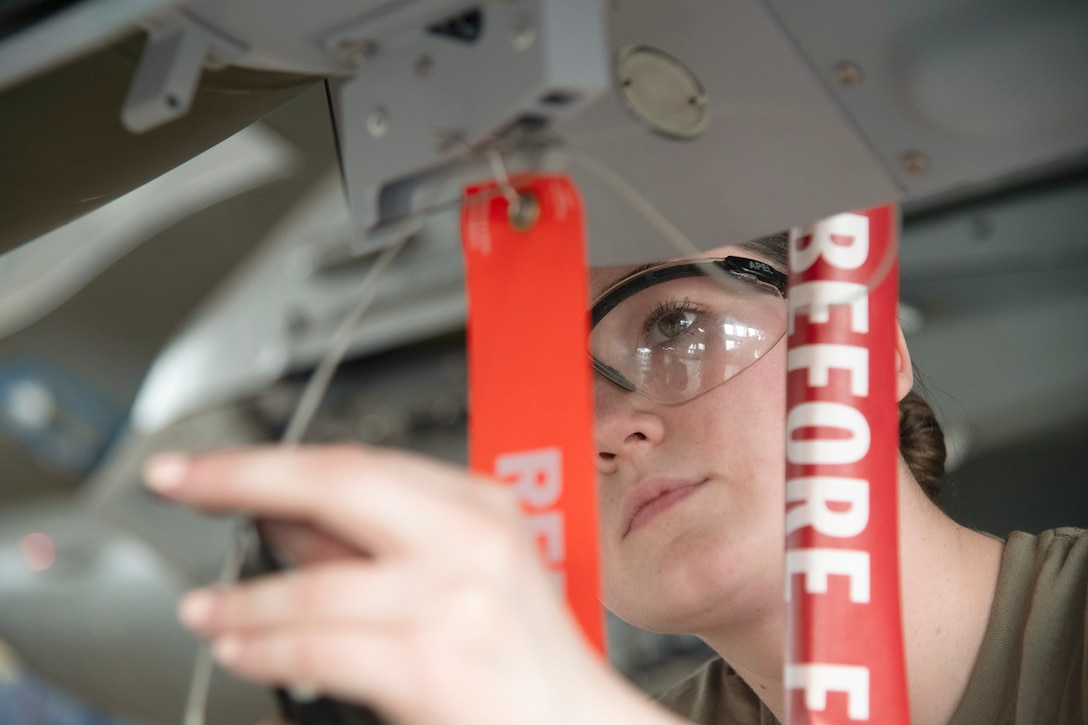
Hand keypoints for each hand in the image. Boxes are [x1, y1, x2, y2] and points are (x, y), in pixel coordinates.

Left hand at [144, 445, 678, 724]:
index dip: (270, 461)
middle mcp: (472, 538)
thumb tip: (288, 522)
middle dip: (242, 479)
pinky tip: (242, 648)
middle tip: (179, 483)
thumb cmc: (526, 658)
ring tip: (208, 613)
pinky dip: (268, 648)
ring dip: (244, 602)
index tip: (211, 464)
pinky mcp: (435, 661)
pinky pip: (322, 648)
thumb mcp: (464, 575)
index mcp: (481, 506)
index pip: (358, 463)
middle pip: (336, 484)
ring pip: (315, 584)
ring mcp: (456, 596)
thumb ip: (379, 545)